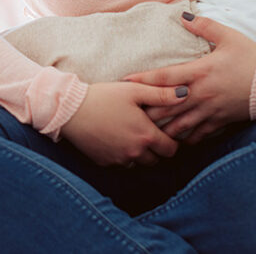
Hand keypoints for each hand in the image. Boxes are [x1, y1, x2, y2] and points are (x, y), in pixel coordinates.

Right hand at [60, 81, 187, 166]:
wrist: (70, 110)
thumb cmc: (103, 97)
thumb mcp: (134, 90)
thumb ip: (162, 94)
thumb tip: (186, 94)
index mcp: (145, 135)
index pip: (171, 149)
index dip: (172, 142)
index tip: (166, 132)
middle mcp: (135, 152)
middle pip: (157, 160)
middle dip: (157, 149)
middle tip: (149, 133)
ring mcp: (119, 160)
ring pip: (139, 164)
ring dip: (140, 154)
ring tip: (132, 135)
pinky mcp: (105, 163)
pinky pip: (122, 164)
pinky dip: (123, 156)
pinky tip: (117, 139)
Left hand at [123, 15, 255, 143]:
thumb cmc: (251, 57)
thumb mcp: (229, 37)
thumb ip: (204, 26)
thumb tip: (183, 15)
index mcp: (201, 71)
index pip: (165, 77)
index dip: (144, 80)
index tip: (125, 82)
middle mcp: (202, 94)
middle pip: (166, 105)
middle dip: (146, 110)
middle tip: (128, 111)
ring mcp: (210, 111)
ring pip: (179, 124)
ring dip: (161, 128)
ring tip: (144, 129)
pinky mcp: (220, 122)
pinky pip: (197, 135)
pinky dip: (183, 138)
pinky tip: (172, 140)